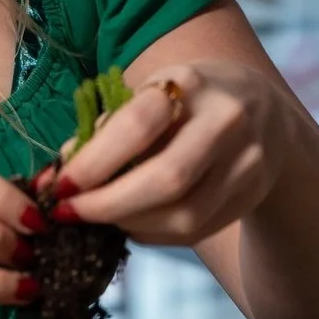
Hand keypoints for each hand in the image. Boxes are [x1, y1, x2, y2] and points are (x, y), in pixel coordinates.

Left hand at [45, 60, 293, 245]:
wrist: (261, 108)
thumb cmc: (185, 99)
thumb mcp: (149, 93)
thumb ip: (106, 129)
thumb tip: (56, 175)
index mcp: (191, 84)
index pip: (138, 126)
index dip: (94, 162)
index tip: (59, 186)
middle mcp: (226, 120)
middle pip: (166, 179)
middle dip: (108, 205)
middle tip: (69, 214)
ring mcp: (246, 162)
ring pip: (183, 215)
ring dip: (128, 225)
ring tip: (98, 220)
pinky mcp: (251, 195)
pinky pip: (195, 231)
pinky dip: (153, 234)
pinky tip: (131, 225)